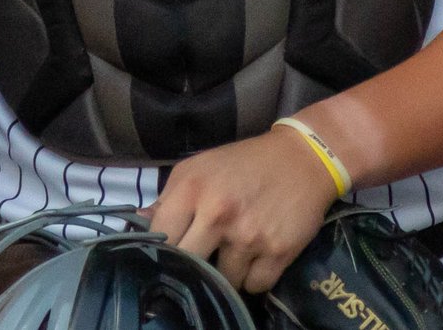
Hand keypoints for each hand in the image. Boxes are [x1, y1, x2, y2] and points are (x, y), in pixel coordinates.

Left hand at [148, 126, 339, 292]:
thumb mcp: (202, 168)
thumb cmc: (246, 162)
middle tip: (204, 257)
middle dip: (194, 266)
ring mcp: (248, 236)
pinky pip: (254, 287)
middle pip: (187, 267)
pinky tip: (260, 254)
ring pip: (222, 283)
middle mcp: (218, 212)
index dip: (163, 249)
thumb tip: (138, 225)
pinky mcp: (277, 252)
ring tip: (239, 248)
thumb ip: (169, 198)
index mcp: (193, 188)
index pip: (160, 239)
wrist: (304, 156)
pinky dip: (255, 276)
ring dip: (228, 273)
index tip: (172, 251)